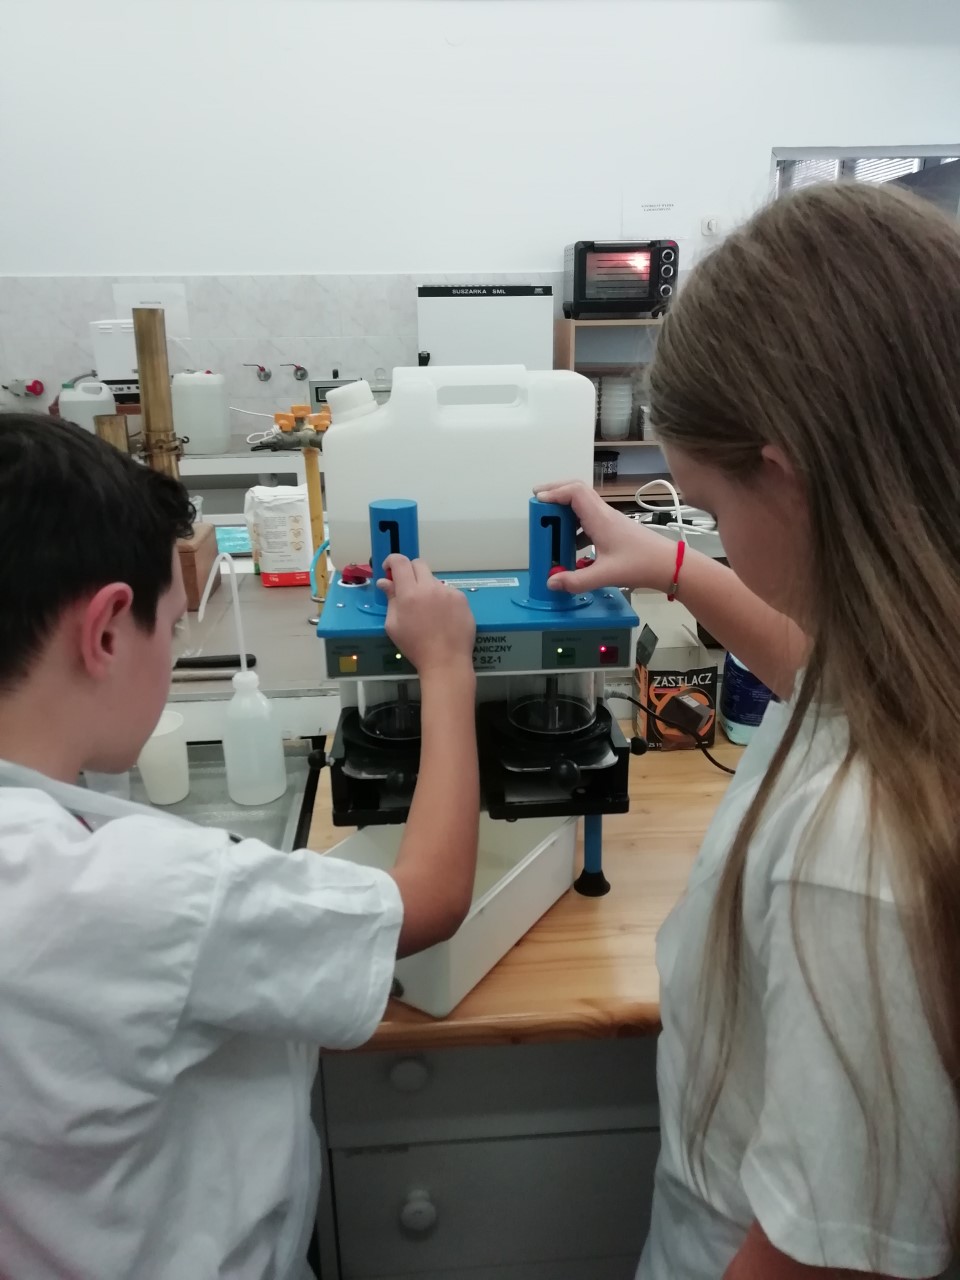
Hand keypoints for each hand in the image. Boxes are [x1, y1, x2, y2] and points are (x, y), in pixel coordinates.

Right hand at [379, 555, 475, 677]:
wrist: (446, 661)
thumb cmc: (415, 646)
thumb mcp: (393, 625)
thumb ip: (390, 599)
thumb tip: (385, 582)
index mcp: (410, 593)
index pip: (400, 562)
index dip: (392, 561)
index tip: (389, 569)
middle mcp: (430, 587)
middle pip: (419, 564)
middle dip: (410, 571)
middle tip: (407, 588)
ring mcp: (448, 592)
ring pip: (434, 580)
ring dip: (427, 587)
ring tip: (428, 610)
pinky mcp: (462, 599)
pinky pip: (448, 591)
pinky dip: (442, 598)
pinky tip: (442, 616)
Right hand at [535, 481, 675, 593]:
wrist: (669, 564)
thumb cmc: (642, 564)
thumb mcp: (606, 574)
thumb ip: (577, 581)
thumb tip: (552, 582)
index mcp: (600, 518)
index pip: (574, 492)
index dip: (553, 492)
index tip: (538, 501)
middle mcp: (604, 514)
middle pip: (576, 491)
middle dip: (555, 493)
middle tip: (537, 503)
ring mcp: (609, 521)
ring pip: (582, 505)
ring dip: (564, 511)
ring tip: (549, 525)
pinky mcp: (613, 530)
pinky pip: (588, 520)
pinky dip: (574, 527)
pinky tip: (569, 546)